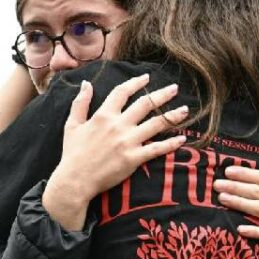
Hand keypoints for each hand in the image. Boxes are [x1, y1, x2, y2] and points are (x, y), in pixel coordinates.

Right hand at [44, 75, 187, 229]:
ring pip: (156, 123)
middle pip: (145, 104)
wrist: (75, 180)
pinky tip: (182, 139)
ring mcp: (128, 142)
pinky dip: (171, 144)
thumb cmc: (73, 153)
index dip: (136, 83)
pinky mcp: (134, 158)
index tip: (147, 77)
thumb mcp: (72, 125)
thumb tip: (86, 83)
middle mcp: (118, 125)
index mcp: (103, 115)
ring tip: (185, 110)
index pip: (122, 92)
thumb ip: (80, 103)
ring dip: (172, 115)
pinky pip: (157, 149)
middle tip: (175, 88)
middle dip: (162, 94)